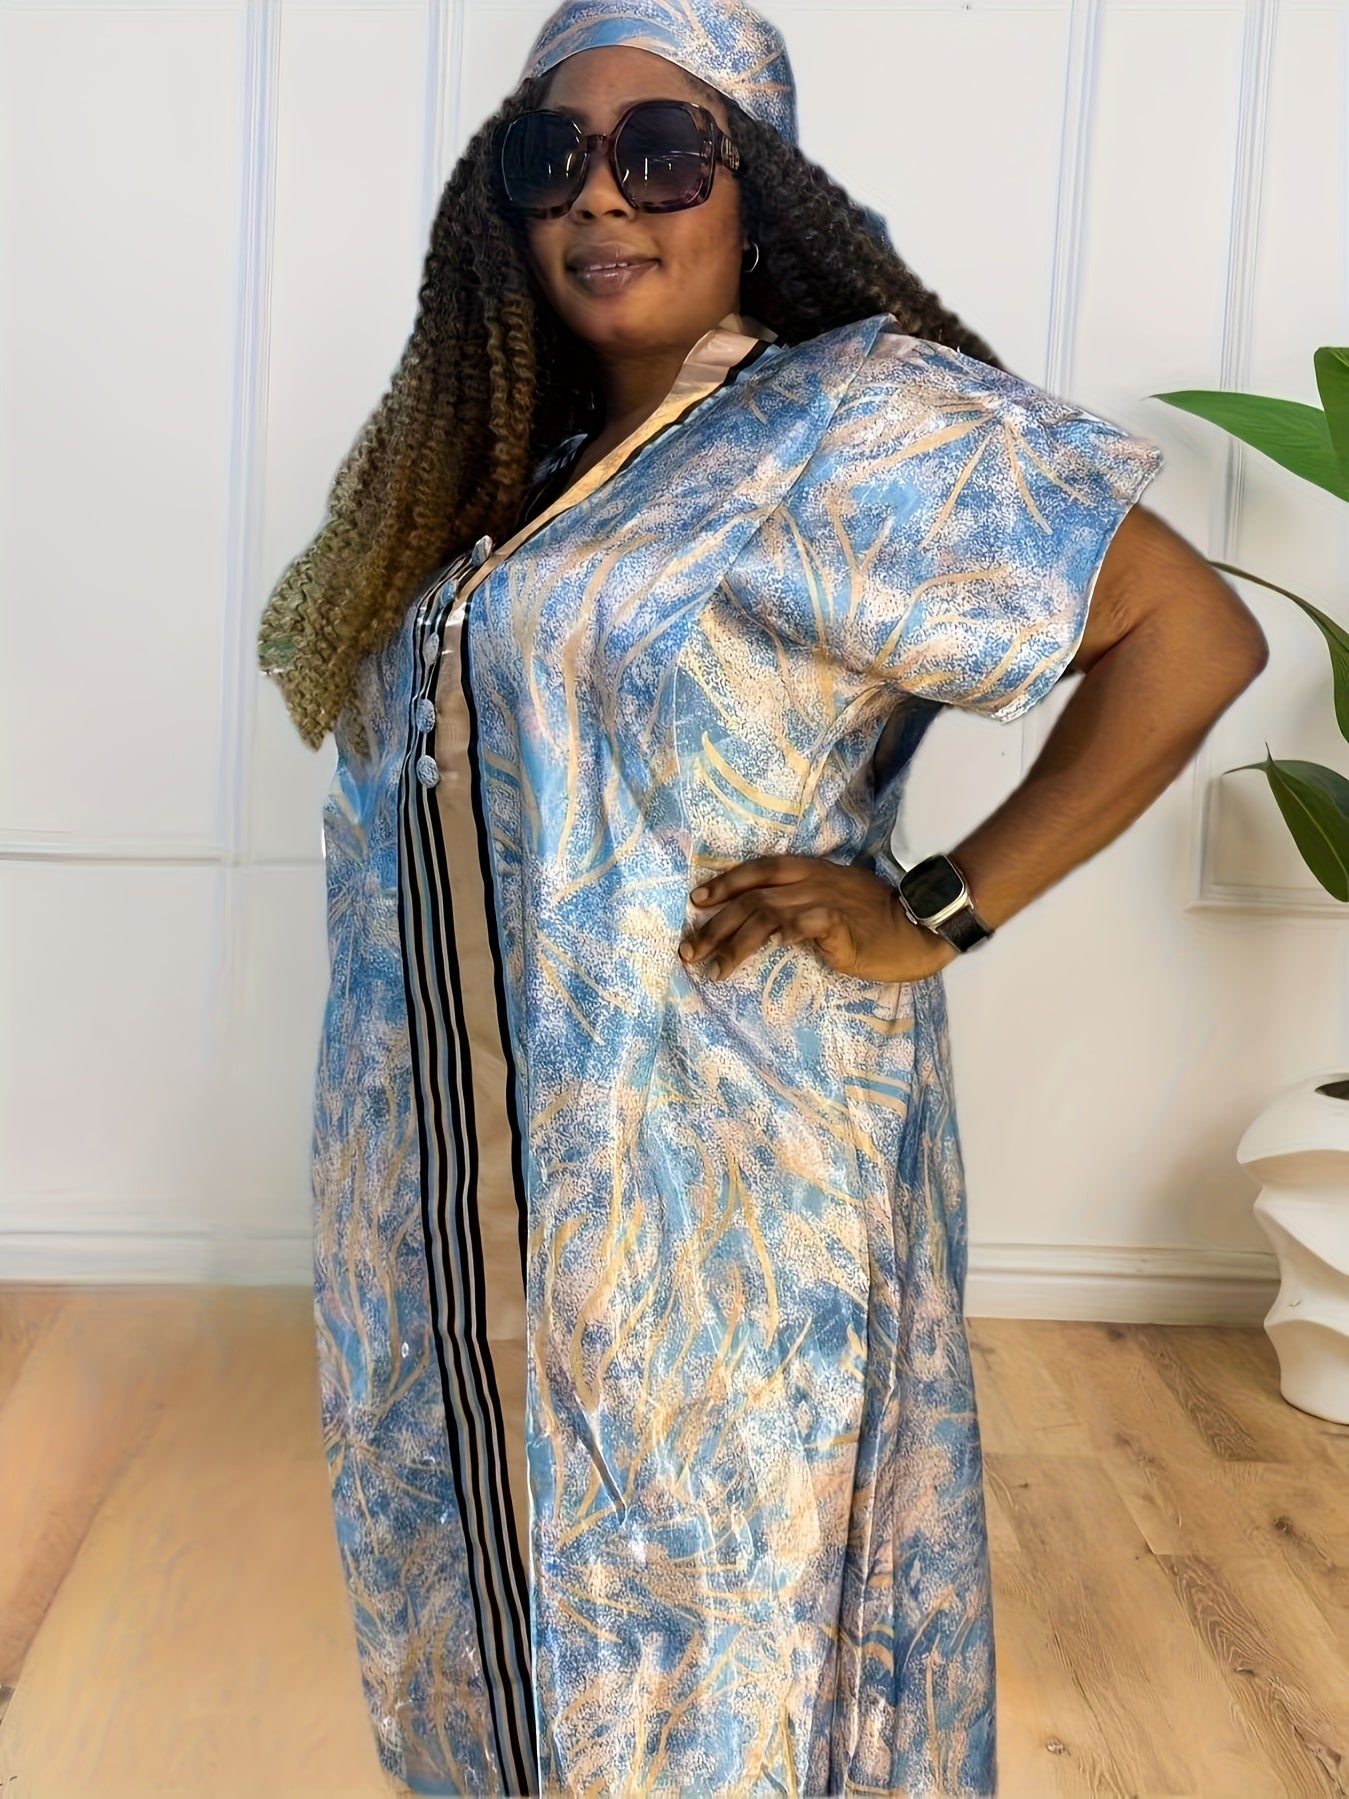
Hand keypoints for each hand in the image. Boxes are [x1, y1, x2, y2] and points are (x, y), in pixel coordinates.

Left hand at [678, 855, 957, 985]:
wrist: (915, 927)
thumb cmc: (874, 917)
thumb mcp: (834, 894)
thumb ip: (800, 898)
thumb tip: (763, 917)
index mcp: (809, 871)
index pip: (758, 869)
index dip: (725, 883)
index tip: (696, 901)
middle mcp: (812, 882)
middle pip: (752, 898)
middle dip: (715, 925)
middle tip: (689, 949)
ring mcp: (826, 902)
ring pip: (767, 914)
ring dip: (735, 943)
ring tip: (714, 968)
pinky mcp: (841, 927)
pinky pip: (807, 925)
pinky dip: (786, 933)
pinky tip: (769, 950)